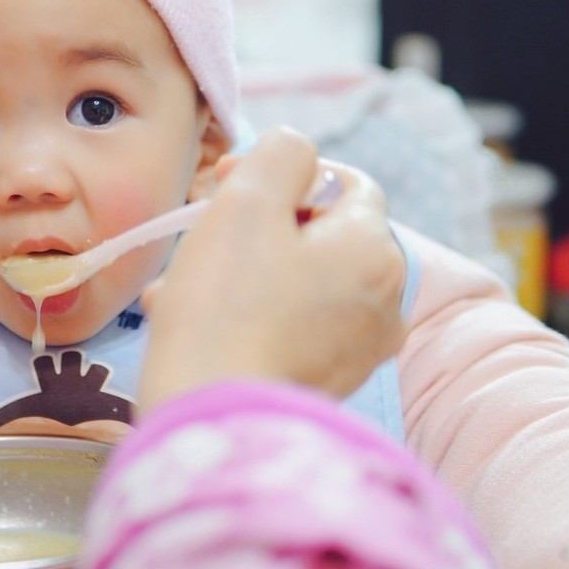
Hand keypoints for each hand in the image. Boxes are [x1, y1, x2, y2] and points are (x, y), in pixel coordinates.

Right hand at [137, 127, 405, 416]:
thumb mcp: (247, 202)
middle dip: (255, 227)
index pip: (343, 182)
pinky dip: (253, 316)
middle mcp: (386, 299)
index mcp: (375, 248)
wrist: (212, 418)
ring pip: (300, 281)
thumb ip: (282, 154)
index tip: (225, 184)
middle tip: (198, 236)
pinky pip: (294, 327)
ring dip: (244, 272)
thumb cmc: (225, 307)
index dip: (282, 172)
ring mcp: (362, 348)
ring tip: (183, 289)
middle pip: (320, 234)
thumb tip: (296, 150)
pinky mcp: (330, 383)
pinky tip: (198, 323)